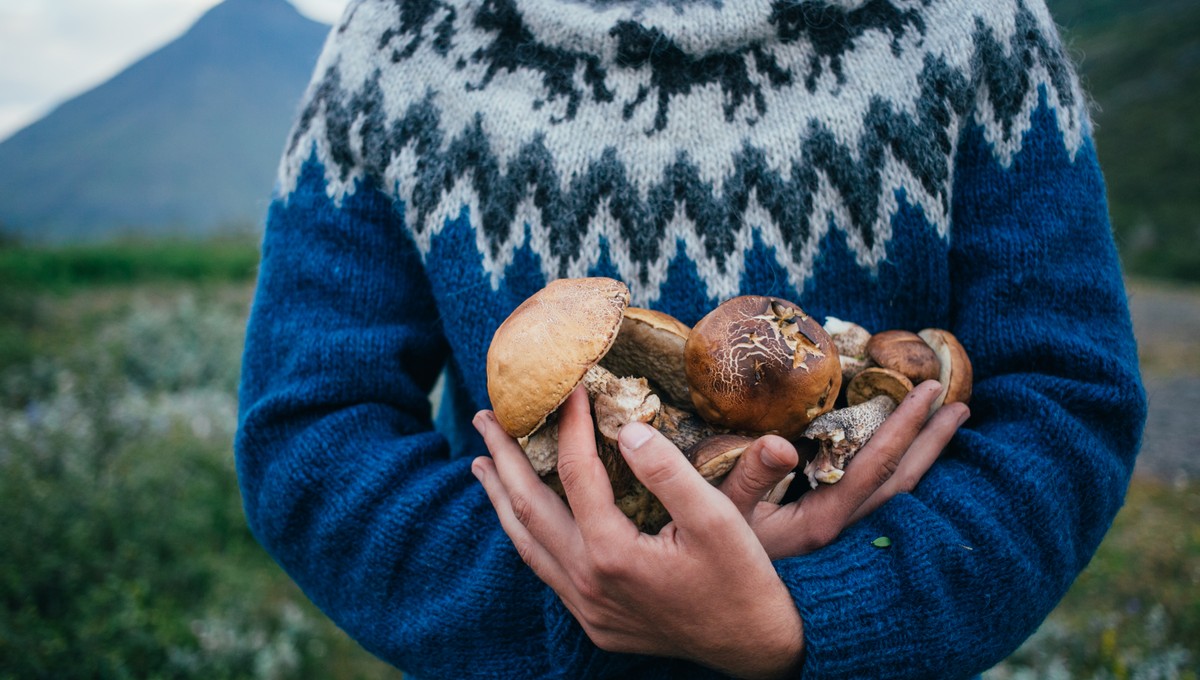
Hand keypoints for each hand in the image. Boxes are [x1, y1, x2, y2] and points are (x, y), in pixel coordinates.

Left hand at [471, 388, 803, 679]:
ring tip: (483, 464)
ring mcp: (586, 607)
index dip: (571, 424)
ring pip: (527, 544)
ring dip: (502, 499)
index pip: (576, 472)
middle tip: (484, 417)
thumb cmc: (742, 580)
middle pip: (528, 507)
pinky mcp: (594, 621)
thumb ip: (668, 472)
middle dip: (504, 458)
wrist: (755, 649)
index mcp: (612, 553)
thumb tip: (625, 429)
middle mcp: (587, 582)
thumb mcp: (718, 519)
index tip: (569, 388)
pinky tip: (525, 517)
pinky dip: (527, 534)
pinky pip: (546, 569)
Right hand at [719, 380, 969, 558]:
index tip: (929, 391)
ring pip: (897, 495)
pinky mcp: (834, 541)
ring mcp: (841, 539)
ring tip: (945, 426)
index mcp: (822, 521)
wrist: (723, 609)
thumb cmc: (713, 554)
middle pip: (901, 481)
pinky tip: (906, 463)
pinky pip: (881, 503)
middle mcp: (842, 533)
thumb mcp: (721, 513)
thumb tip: (780, 442)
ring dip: (924, 457)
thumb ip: (749, 476)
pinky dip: (901, 477)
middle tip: (960, 404)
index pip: (875, 466)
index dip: (904, 426)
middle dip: (931, 440)